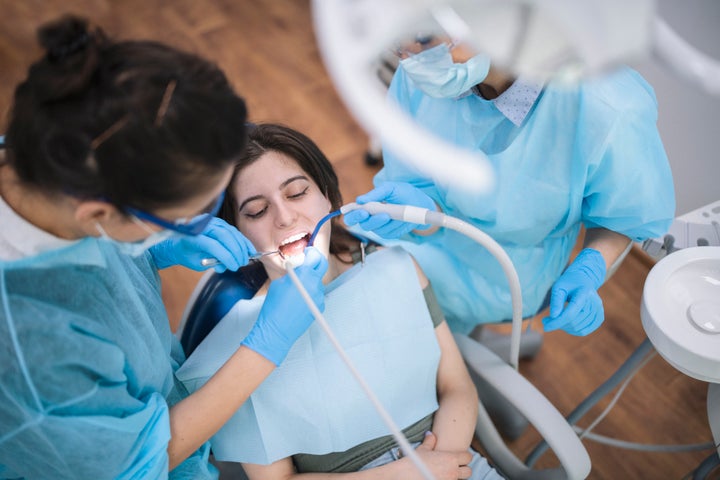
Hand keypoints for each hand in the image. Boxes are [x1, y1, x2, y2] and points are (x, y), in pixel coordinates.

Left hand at [149, 217, 255, 271]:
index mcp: (193, 236)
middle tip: (241, 264)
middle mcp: (203, 225)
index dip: (226, 257)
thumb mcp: (195, 262)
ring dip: (242, 247)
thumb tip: (226, 265)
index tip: (233, 267)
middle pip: (225, 236)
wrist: (179, 242)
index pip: (213, 245)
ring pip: (232, 232)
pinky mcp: (220, 223)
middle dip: (236, 252)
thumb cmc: (186, 254)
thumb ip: (211, 262)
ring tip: (245, 260)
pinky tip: (249, 250)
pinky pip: (234, 231)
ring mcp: (212, 222)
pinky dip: (243, 241)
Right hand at [241, 247, 327, 364]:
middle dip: (316, 262)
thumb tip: (298, 267)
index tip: (307, 253)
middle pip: (322, 266)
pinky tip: (299, 301)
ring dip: (311, 281)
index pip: (316, 256)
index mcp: (305, 275)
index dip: (311, 253)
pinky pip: (317, 295)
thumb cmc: (274, 305)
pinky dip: (311, 294)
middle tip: (307, 264)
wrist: (277, 329)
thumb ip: (292, 272)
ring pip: (318, 282)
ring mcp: (319, 296)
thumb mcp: (279, 282)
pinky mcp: (320, 306)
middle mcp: (315, 284)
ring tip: (296, 289)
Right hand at [343, 182, 435, 238]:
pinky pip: (389, 233)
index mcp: (367, 206)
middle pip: (363, 225)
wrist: (422, 204)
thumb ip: (376, 193)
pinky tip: (402, 219)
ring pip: (377, 230)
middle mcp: (370, 218)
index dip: (352, 215)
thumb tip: (360, 200)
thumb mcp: (391, 188)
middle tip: (384, 215)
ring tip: (397, 214)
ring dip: (388, 222)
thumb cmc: (405, 193)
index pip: (351, 214)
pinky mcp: (390, 234)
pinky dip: (397, 226)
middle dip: (372, 221)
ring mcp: (380, 227)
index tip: (362, 211)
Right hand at [403, 432, 472, 479]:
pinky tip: (439, 477)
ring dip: (455, 476)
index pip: (468, 457)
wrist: (406, 475)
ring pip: (460, 479)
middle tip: (454, 467)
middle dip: (463, 469)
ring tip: (445, 473)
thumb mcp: (423, 449)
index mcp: (451, 459)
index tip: (458, 457)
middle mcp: (453, 471)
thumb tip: (431, 434)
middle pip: (468, 471)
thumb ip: (430, 441)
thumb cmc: (414, 461)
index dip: (464, 456)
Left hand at [542, 248, 606, 335]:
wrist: (584, 280)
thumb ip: (556, 301)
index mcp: (584, 294)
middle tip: (546, 320)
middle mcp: (595, 303)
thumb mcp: (559, 287)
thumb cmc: (569, 283)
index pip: (570, 314)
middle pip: (573, 322)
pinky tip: (565, 323)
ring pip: (578, 328)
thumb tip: (553, 316)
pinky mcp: (599, 318)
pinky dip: (572, 330)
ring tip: (556, 319)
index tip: (545, 327)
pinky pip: (584, 331)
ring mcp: (598, 311)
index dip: (557, 322)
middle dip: (558, 324)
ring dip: (564, 327)